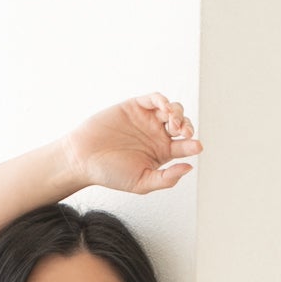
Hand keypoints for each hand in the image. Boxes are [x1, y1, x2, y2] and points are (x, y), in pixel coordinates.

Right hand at [59, 92, 201, 195]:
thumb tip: (188, 168)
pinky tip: (164, 109)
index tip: (196, 146)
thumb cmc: (110, 174)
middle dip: (187, 126)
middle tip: (183, 133)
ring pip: (172, 110)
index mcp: (160, 153)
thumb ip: (166, 178)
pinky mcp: (135, 106)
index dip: (192, 145)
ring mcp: (146, 119)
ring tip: (172, 123)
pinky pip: (155, 99)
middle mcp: (156, 135)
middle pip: (182, 125)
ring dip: (178, 113)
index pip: (184, 146)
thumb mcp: (142, 183)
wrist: (84, 159)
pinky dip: (163, 101)